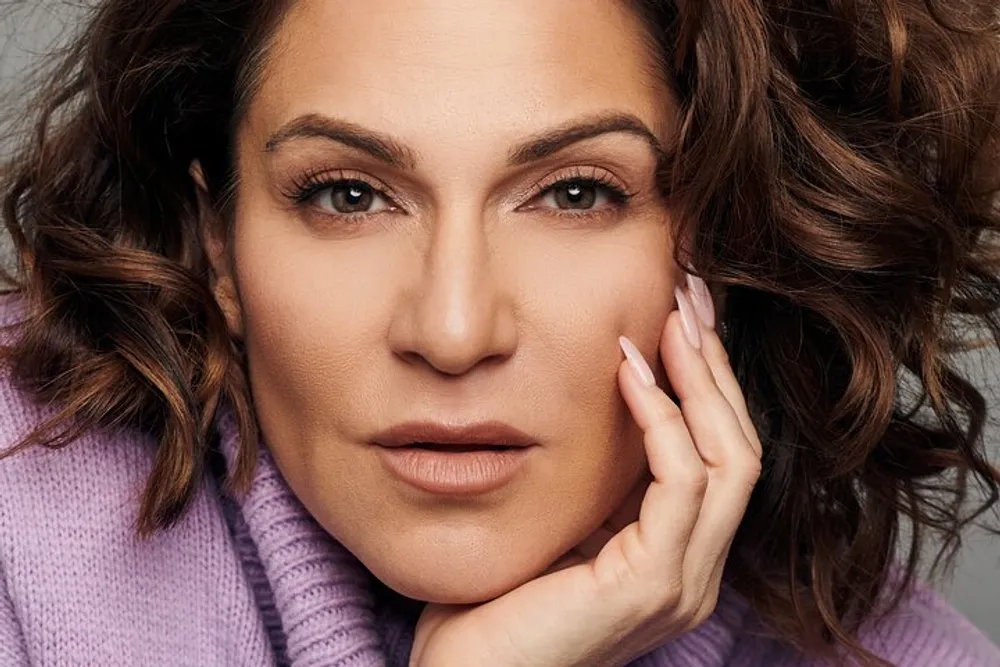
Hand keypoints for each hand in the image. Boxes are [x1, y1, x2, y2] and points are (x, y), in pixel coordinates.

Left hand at [409, 278, 762, 666]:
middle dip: (717, 366)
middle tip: (692, 294)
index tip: (683, 314)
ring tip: (671, 319)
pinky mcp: (653, 586)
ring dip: (701, 381)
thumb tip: (598, 391)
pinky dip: (663, 421)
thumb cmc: (493, 603)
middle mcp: (695, 571)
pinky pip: (680, 485)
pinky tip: (630, 372)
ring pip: (730, 460)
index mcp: (676, 556)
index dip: (708, 382)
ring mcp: (682, 583)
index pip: (718, 454)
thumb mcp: (559, 520)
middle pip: (739, 447)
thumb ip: (594, 476)